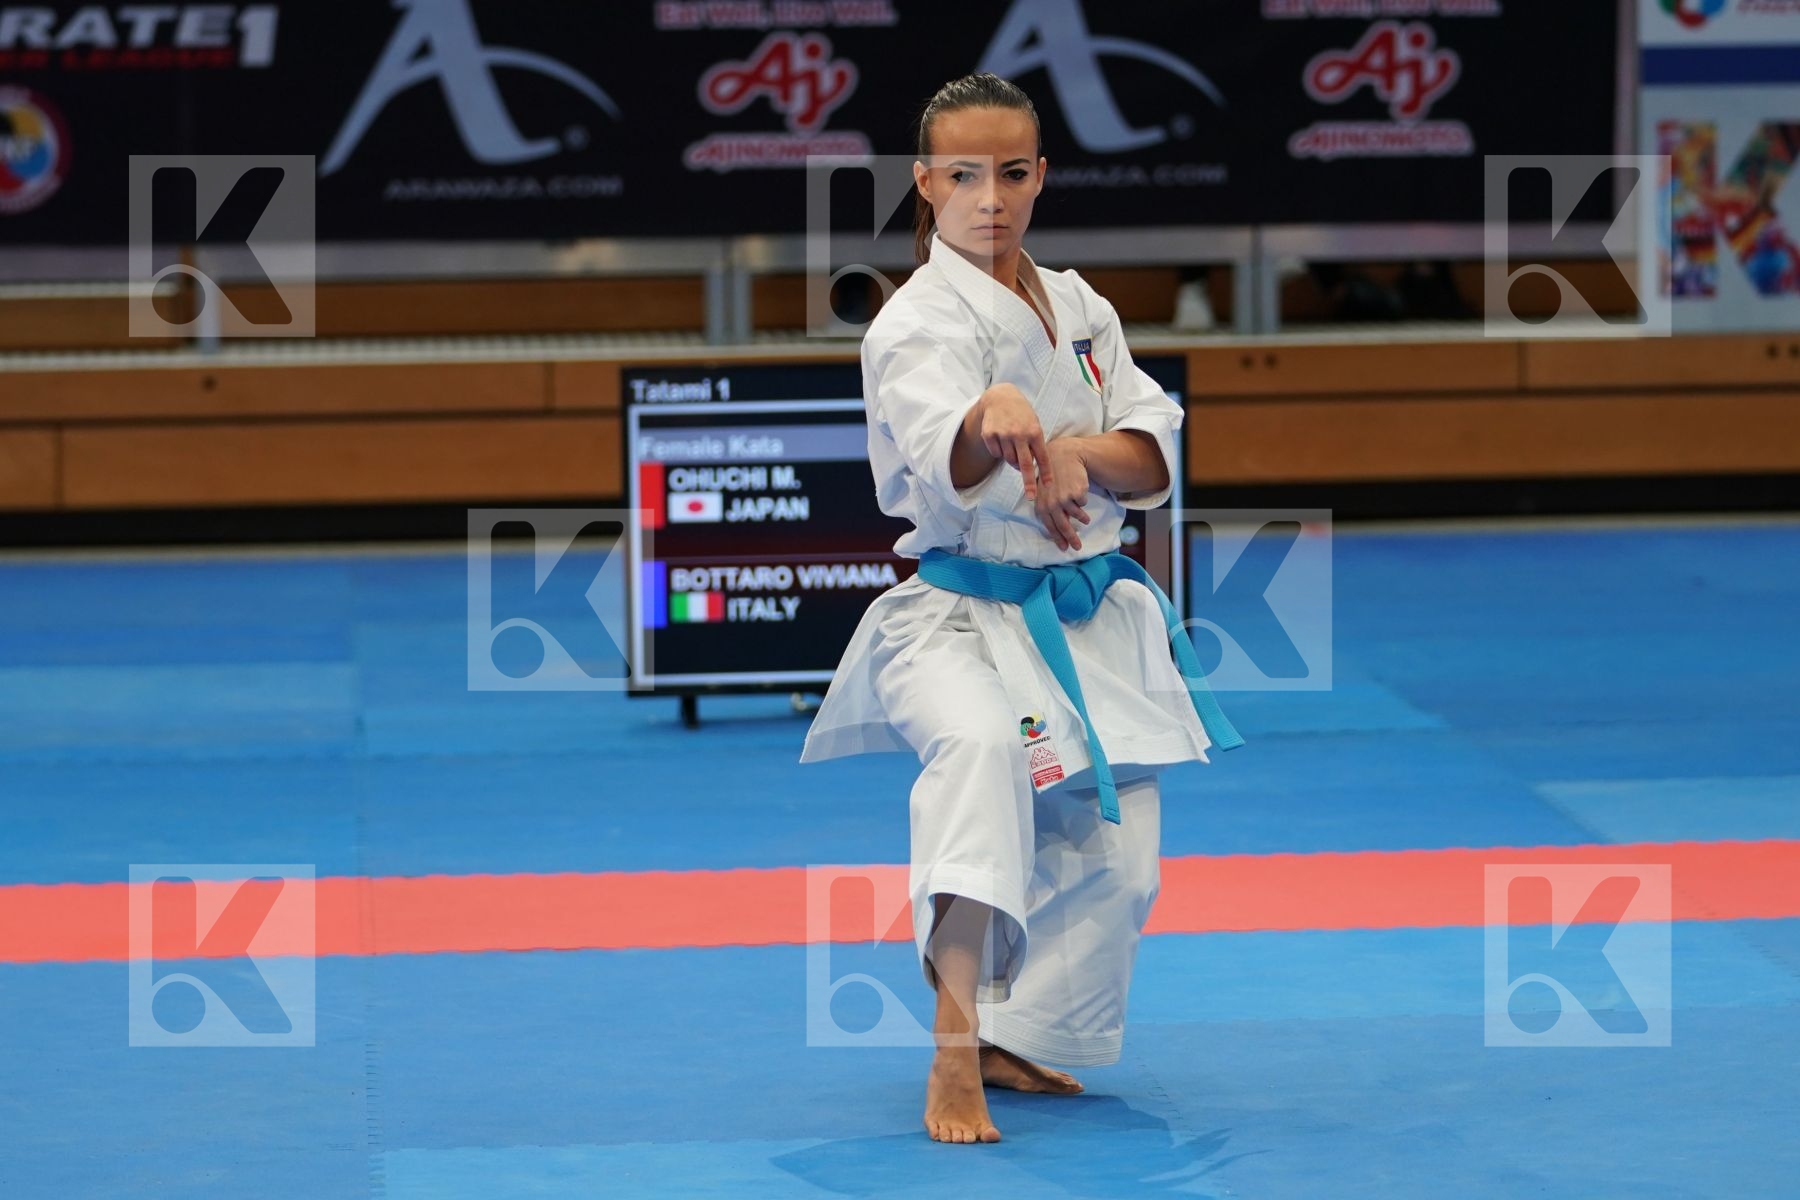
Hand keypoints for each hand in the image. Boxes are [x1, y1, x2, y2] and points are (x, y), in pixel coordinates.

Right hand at [975, 384, 1051, 501]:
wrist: (1001, 397)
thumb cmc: (1022, 415)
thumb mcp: (1033, 425)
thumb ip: (1034, 445)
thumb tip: (1028, 468)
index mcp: (1034, 431)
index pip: (1041, 456)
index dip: (1045, 472)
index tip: (1048, 485)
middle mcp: (1019, 433)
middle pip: (1024, 464)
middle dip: (1028, 483)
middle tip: (1031, 496)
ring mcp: (1003, 434)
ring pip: (1008, 460)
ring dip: (1012, 460)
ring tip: (1013, 446)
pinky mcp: (989, 434)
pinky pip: (996, 454)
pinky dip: (999, 451)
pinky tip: (1001, 439)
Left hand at [1034, 438, 1092, 551]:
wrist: (1062, 456)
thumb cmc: (1052, 475)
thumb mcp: (1044, 492)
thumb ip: (1049, 508)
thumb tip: (1059, 528)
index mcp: (1042, 505)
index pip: (1051, 526)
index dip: (1058, 538)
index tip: (1065, 548)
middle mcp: (1052, 504)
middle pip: (1064, 526)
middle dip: (1072, 538)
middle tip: (1078, 547)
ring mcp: (1065, 498)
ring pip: (1077, 515)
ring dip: (1082, 518)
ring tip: (1085, 520)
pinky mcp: (1077, 492)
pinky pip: (1083, 503)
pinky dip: (1082, 499)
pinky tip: (1078, 490)